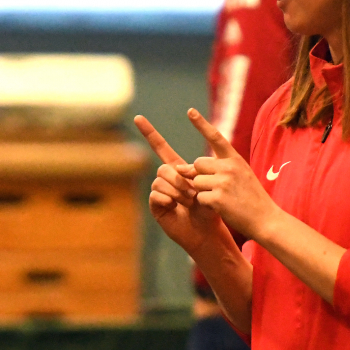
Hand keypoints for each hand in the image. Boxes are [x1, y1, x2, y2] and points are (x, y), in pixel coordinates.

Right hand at [133, 114, 223, 253]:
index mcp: (177, 169)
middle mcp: (165, 179)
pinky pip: (155, 194)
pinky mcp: (156, 206)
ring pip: (160, 180)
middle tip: (194, 193)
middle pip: (163, 167)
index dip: (150, 133)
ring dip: (176, 190)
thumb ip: (196, 172)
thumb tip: (180, 168)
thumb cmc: (210, 209)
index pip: (160, 147)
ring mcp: (159, 192)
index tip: (138, 118)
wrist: (207, 231)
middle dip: (179, 179)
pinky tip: (175, 206)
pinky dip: (167, 199)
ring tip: (188, 202)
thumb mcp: (208, 185)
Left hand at [186, 108, 277, 240]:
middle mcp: (229, 167)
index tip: (190, 111)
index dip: (201, 124)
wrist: (266, 219)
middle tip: (216, 188)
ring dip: (202, 192)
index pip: (216, 137)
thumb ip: (216, 169)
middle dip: (199, 176)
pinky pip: (199, 198)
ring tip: (222, 199)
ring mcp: (224, 182)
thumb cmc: (250, 198)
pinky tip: (221, 208)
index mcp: (235, 159)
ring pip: (196, 182)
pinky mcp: (218, 198)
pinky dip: (206, 205)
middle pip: (198, 164)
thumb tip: (181, 167)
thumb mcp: (239, 176)